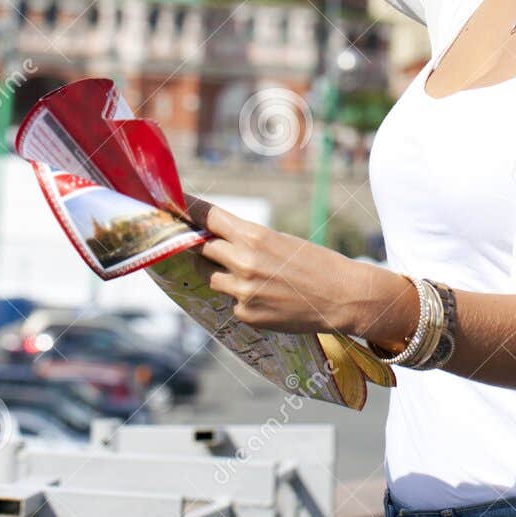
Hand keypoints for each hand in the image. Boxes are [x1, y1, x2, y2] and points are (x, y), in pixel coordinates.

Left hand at [185, 195, 360, 334]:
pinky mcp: (246, 314)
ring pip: (211, 277)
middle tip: (216, 245)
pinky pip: (230, 301)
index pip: (209, 217)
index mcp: (255, 236)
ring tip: (253, 275)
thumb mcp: (281, 240)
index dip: (189, 208)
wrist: (342, 296)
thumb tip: (216, 236)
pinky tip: (267, 296)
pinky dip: (241, 297)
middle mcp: (244, 263)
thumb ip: (247, 239)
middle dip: (207, 246)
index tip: (173, 202)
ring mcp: (243, 291)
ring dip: (222, 273)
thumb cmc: (316, 263)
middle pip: (203, 248)